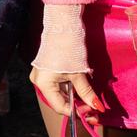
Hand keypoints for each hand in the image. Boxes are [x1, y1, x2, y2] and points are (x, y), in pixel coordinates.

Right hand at [30, 2, 103, 118]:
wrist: (63, 24)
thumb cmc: (69, 48)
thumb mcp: (79, 73)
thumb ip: (87, 93)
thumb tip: (97, 107)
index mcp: (44, 84)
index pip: (60, 107)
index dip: (76, 111)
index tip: (92, 111)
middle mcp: (39, 82)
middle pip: (59, 101)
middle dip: (76, 104)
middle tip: (93, 105)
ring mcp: (41, 75)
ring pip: (59, 93)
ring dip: (74, 96)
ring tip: (88, 94)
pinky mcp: (46, 69)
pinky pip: (58, 84)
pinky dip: (69, 87)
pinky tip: (79, 85)